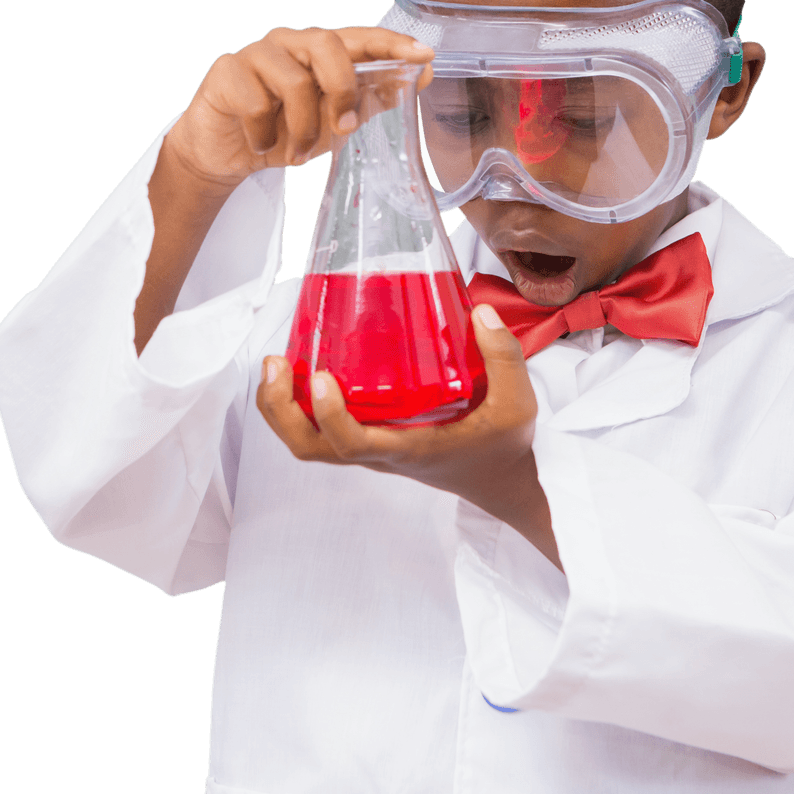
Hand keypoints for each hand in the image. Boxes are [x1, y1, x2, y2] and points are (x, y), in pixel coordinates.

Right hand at [166, 25, 434, 188]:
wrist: (226, 154)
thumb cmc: (283, 130)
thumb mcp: (334, 122)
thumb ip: (371, 98)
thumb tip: (418, 77)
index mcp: (321, 52)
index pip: (361, 38)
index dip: (393, 44)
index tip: (424, 56)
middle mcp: (290, 44)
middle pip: (326, 44)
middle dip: (342, 90)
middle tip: (343, 129)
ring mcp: (257, 54)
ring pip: (294, 80)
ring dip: (302, 128)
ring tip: (296, 153)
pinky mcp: (226, 72)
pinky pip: (256, 102)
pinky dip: (264, 135)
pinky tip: (261, 145)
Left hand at [257, 305, 561, 569]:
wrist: (500, 480)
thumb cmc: (503, 445)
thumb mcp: (518, 403)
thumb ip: (504, 356)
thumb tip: (479, 313)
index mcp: (410, 449)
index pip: (354, 445)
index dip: (330, 416)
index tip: (320, 379)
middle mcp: (381, 454)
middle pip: (310, 449)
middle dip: (279, 411)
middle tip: (274, 364)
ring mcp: (372, 450)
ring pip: (308, 444)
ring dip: (282, 409)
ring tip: (276, 363)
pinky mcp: (372, 440)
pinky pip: (321, 431)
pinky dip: (300, 406)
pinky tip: (302, 368)